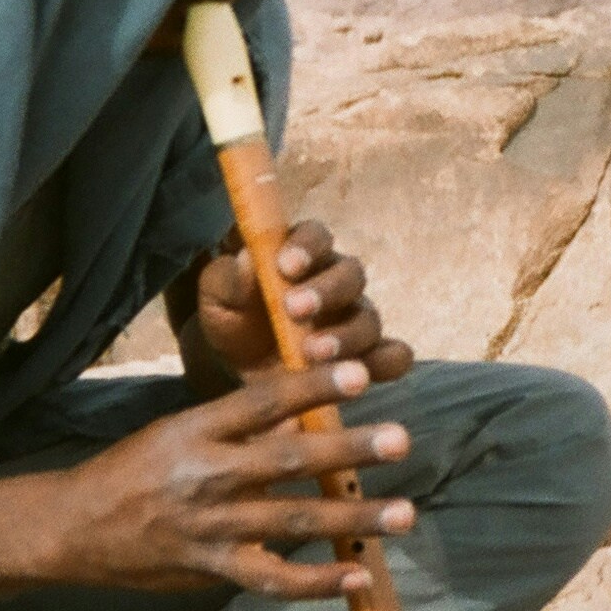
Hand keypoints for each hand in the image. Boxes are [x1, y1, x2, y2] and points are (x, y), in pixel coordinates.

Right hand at [48, 363, 413, 597]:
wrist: (75, 526)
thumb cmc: (134, 469)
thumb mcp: (179, 430)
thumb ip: (239, 427)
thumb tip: (305, 417)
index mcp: (197, 429)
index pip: (263, 401)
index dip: (312, 387)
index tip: (359, 373)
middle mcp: (208, 475)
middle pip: (289, 461)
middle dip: (349, 450)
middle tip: (400, 439)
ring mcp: (213, 527)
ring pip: (294, 523)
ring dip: (354, 519)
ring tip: (404, 512)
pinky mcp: (212, 569)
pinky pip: (273, 580)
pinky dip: (318, 583)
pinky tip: (358, 575)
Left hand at [193, 219, 414, 383]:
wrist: (238, 366)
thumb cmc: (231, 317)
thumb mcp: (217, 296)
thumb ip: (229, 278)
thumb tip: (246, 259)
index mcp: (301, 253)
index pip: (315, 236)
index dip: (306, 247)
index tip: (286, 266)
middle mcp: (336, 281)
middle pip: (350, 274)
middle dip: (326, 292)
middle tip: (295, 310)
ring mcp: (355, 318)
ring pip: (369, 317)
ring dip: (346, 335)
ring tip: (313, 354)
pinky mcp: (366, 355)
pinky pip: (393, 354)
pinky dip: (386, 361)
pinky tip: (365, 373)